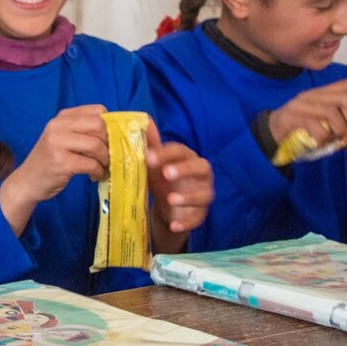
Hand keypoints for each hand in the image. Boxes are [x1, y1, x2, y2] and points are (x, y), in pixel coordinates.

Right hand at [0, 105, 108, 234]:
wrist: (27, 181)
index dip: (110, 125)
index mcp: (63, 117)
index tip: (110, 140)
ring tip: (102, 168)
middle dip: (109, 143)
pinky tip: (94, 176)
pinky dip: (98, 172)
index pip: (98, 110)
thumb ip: (83, 131)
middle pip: (99, 125)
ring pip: (96, 145)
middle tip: (107, 156)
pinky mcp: (60, 162)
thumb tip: (117, 133)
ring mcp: (57, 143)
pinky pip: (90, 164)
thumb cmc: (50, 160)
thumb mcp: (64, 138)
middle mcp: (58, 125)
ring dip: (105, 160)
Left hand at [145, 119, 213, 252]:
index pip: (180, 151)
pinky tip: (174, 225)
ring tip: (170, 199)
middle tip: (166, 173)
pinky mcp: (201, 213)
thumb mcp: (153, 164)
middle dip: (185, 169)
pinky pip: (199, 218)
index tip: (149, 158)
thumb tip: (141, 122)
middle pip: (202, 167)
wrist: (167, 206)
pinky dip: (187, 222)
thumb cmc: (161, 178)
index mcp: (186, 157)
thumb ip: (148, 147)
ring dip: (189, 197)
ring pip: (205, 194)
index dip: (166, 154)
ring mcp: (203, 194)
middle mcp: (200, 173)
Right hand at [269, 79, 346, 148]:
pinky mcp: (293, 117)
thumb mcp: (324, 129)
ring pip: (332, 111)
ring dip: (340, 129)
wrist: (270, 133)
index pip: (346, 85)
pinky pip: (317, 127)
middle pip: (343, 97)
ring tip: (334, 138)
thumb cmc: (299, 129)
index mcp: (321, 94)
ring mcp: (302, 105)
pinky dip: (324, 138)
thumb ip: (343, 135)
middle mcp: (312, 96)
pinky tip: (319, 143)